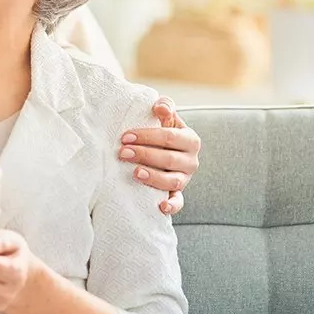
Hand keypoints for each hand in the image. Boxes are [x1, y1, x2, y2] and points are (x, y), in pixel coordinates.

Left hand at [118, 96, 200, 214]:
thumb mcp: (166, 117)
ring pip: (173, 181)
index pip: (170, 137)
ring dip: (153, 177)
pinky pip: (178, 201)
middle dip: (144, 155)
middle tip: (122, 152)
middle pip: (169, 159)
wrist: (164, 150)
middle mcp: (191, 160)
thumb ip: (165, 107)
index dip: (147, 136)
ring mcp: (185, 178)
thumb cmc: (161, 131)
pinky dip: (172, 205)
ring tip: (135, 173)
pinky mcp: (177, 193)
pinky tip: (161, 206)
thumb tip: (159, 107)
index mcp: (190, 140)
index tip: (125, 136)